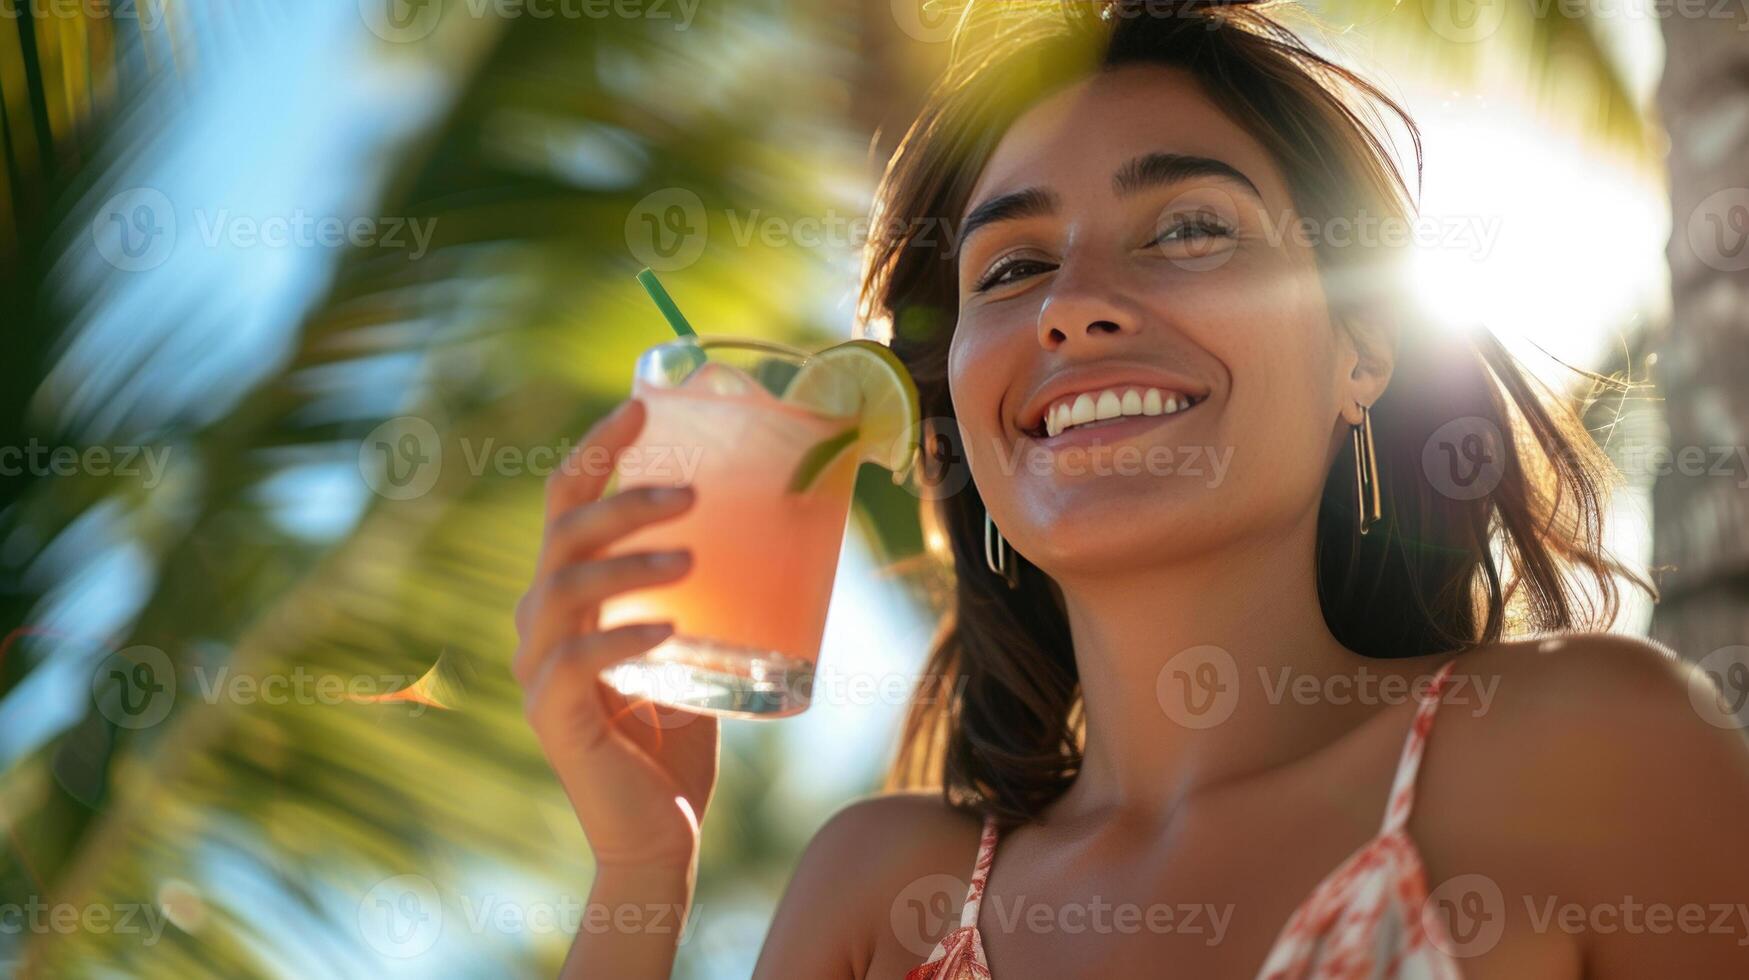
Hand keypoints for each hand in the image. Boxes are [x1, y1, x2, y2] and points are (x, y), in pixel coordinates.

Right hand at [514, 397, 718, 873]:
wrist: (659, 830)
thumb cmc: (679, 734)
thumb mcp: (699, 644)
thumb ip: (712, 591)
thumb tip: (783, 522)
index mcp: (570, 593)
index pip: (568, 501)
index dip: (597, 450)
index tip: (641, 406)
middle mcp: (542, 621)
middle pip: (563, 532)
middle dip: (622, 500)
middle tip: (692, 493)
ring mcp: (538, 669)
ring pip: (564, 587)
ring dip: (627, 562)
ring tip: (690, 558)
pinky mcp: (552, 716)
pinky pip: (574, 663)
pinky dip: (621, 637)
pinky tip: (666, 627)